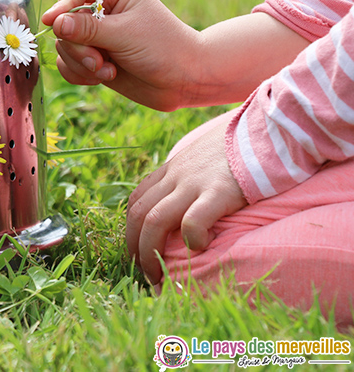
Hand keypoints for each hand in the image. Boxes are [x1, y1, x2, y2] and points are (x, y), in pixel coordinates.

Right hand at [41, 0, 199, 110]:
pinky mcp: (94, 60)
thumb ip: (88, 29)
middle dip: (77, 45)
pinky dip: (79, 74)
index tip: (54, 21)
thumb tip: (55, 23)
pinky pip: (68, 65)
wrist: (185, 81)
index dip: (63, 0)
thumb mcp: (126, 34)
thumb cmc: (164, 49)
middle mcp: (103, 13)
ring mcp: (97, 38)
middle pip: (66, 20)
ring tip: (108, 71)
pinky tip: (102, 78)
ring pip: (64, 46)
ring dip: (81, 63)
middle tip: (97, 60)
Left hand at [125, 121, 246, 283]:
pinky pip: (192, 222)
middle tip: (144, 272)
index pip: (137, 199)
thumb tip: (194, 199)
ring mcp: (194, 183)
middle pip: (138, 214)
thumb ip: (194, 172)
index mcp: (173, 168)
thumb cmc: (244, 143)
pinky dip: (191, 240)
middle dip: (134, 247)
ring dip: (150, 252)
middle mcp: (176, 175)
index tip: (139, 249)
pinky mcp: (218, 192)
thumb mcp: (207, 153)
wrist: (269, 125)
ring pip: (153, 220)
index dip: (132, 228)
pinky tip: (200, 248)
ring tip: (159, 276)